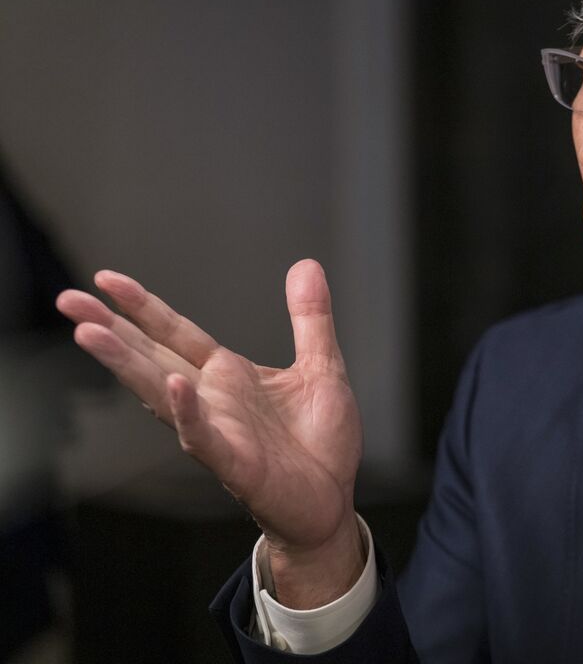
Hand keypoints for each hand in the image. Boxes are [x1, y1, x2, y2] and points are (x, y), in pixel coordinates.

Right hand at [56, 259, 364, 606]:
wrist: (331, 501)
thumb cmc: (320, 441)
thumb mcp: (322, 366)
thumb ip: (311, 318)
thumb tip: (307, 264)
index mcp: (228, 376)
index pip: (175, 333)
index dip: (143, 306)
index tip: (106, 278)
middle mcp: (213, 400)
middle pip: (152, 358)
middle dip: (110, 330)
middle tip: (68, 301)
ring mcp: (218, 432)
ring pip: (163, 394)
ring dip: (128, 365)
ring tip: (91, 334)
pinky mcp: (235, 464)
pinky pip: (205, 437)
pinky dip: (188, 413)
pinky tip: (173, 387)